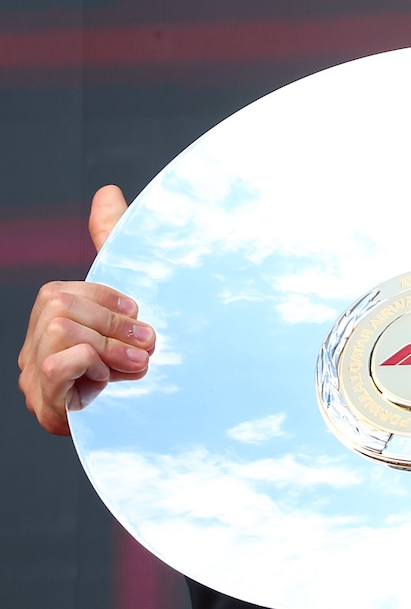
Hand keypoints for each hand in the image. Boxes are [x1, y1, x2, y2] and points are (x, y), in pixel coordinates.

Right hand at [17, 186, 154, 435]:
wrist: (176, 416)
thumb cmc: (152, 354)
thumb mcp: (136, 290)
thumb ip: (113, 239)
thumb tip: (107, 192)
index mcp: (55, 322)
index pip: (65, 292)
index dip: (111, 302)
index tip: (142, 321)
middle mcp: (38, 349)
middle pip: (58, 304)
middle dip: (113, 325)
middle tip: (144, 351)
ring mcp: (36, 379)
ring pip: (60, 330)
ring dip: (109, 348)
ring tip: (131, 369)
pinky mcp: (48, 406)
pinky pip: (59, 362)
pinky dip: (92, 366)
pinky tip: (107, 383)